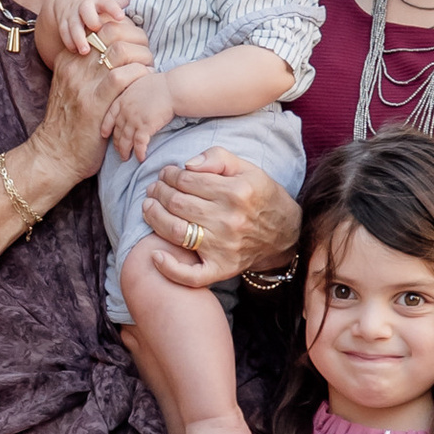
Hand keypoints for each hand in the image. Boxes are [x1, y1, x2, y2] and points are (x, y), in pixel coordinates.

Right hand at [30, 35, 138, 187]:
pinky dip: (140, 75)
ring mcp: (82, 84)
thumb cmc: (71, 123)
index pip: (102, 26)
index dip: (127, 29)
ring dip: (142, 57)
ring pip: (120, 51)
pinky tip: (146, 81)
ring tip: (149, 68)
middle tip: (147, 54)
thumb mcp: (73, 87)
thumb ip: (89, 68)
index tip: (138, 42)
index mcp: (69, 58)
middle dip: (138, 39)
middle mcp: (74, 66)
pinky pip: (122, 77)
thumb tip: (118, 51)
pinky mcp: (94, 104)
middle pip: (113, 32)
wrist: (55, 155)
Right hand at [49, 0, 135, 61]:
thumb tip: (133, 4)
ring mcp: (72, 14)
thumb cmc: (94, 2)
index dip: (113, 9)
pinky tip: (74, 51)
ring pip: (74, 24)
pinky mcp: (63, 22)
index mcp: (98, 0)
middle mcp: (84, 6)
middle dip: (92, 22)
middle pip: (87, 12)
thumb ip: (118, 4)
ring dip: (79, 37)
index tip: (121, 17)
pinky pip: (64, 31)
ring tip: (85, 50)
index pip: (107, 2)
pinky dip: (69, 41)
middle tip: (98, 32)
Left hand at [104, 69, 176, 163]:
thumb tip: (139, 98)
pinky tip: (141, 158)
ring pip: (125, 139)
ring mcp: (134, 119)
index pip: (110, 115)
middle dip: (117, 143)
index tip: (104, 134)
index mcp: (123, 99)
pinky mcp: (145, 126)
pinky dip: (139, 152)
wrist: (173, 87)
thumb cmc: (162, 84)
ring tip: (126, 158)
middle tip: (118, 151)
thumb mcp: (141, 83)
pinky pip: (139, 143)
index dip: (106, 126)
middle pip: (117, 130)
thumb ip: (135, 93)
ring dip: (125, 150)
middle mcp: (126, 110)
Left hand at [139, 149, 301, 289]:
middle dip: (158, 192)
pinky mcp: (221, 269)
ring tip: (148, 207)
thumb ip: (218, 157)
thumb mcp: (248, 169)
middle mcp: (229, 220)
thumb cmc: (261, 197)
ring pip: (175, 232)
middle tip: (153, 188)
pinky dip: (169, 268)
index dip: (170, 175)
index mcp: (236, 192)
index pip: (187, 180)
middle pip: (177, 204)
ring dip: (153, 218)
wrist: (285, 235)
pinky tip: (155, 255)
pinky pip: (190, 275)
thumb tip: (187, 165)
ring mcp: (223, 247)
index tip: (165, 174)